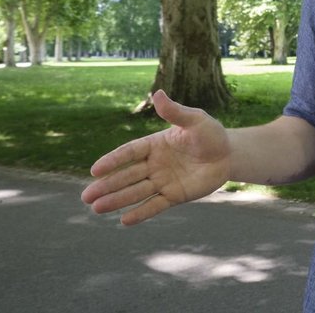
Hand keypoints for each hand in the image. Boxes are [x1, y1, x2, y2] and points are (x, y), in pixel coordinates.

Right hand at [81, 90, 230, 225]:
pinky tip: (124, 221)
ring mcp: (163, 181)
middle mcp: (154, 164)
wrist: (228, 154)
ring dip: (117, 200)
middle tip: (86, 197)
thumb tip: (157, 94)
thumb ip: (175, 112)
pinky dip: (141, 213)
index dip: (112, 161)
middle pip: (126, 176)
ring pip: (136, 192)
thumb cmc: (210, 134)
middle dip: (107, 186)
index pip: (129, 153)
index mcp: (154, 144)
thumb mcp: (195, 120)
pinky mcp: (175, 196)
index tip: (95, 171)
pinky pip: (155, 205)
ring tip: (96, 208)